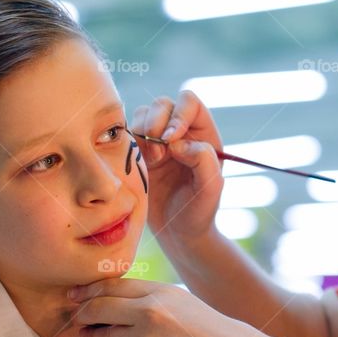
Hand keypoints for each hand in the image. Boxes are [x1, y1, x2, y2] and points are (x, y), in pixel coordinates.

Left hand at [70, 278, 265, 336]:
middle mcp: (150, 312)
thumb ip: (147, 298)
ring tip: (91, 335)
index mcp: (160, 291)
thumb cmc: (207, 329)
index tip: (74, 295)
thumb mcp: (179, 301)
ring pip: (101, 335)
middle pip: (98, 308)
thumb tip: (109, 300)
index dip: (87, 290)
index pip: (111, 285)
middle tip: (78, 318)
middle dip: (83, 314)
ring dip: (92, 336)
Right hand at [130, 91, 224, 245]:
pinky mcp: (137, 153)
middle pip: (163, 104)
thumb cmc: (199, 211)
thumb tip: (178, 143)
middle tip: (158, 152)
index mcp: (202, 134)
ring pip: (142, 114)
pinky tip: (135, 161)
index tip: (172, 139)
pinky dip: (127, 141)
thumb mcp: (211, 188)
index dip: (179, 114)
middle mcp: (180, 132)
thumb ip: (203, 160)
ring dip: (141, 131)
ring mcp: (156, 141)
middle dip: (156, 121)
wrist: (177, 233)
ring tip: (151, 160)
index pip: (189, 103)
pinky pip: (126, 134)